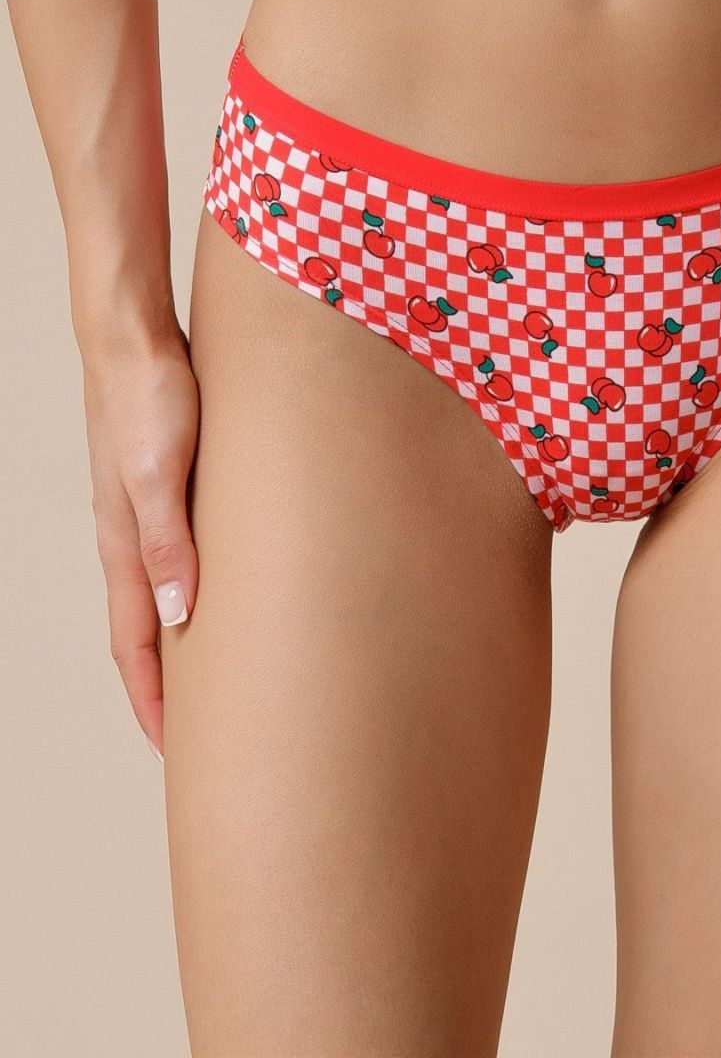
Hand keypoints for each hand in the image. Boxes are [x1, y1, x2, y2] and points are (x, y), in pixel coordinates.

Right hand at [81, 331, 199, 760]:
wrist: (133, 334)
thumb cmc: (146, 397)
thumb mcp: (160, 473)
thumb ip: (170, 542)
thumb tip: (180, 616)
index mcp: (125, 544)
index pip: (135, 645)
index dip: (154, 701)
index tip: (175, 753)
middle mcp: (131, 537)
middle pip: (147, 630)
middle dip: (171, 686)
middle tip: (205, 731)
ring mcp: (148, 511)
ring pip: (165, 594)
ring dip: (187, 639)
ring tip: (223, 673)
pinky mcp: (171, 484)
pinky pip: (182, 554)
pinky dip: (199, 589)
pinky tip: (228, 588)